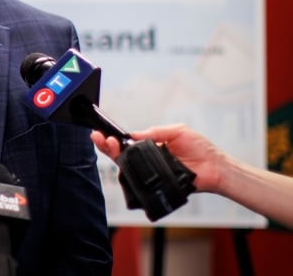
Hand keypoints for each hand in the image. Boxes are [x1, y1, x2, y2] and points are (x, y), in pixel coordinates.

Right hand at [91, 124, 223, 192]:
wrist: (216, 167)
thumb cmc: (200, 149)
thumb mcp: (177, 131)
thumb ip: (155, 132)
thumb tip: (133, 134)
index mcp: (152, 145)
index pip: (128, 142)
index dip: (114, 138)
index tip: (104, 133)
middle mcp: (149, 159)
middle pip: (121, 154)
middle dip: (107, 146)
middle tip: (100, 138)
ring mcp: (152, 173)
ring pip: (127, 167)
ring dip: (115, 156)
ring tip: (110, 146)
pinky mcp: (157, 184)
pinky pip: (140, 181)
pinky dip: (130, 173)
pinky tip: (125, 164)